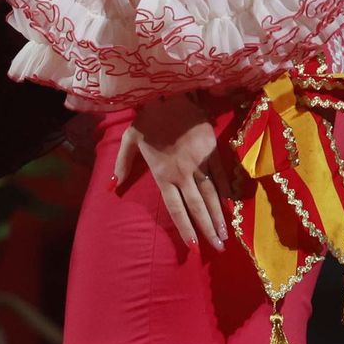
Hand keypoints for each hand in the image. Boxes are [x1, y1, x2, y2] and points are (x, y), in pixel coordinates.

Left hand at [114, 94, 230, 251]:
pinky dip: (227, 193)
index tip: (193, 245)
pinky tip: (232, 208)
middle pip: (197, 206)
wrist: (170, 94)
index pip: (175, 207)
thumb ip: (122, 164)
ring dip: (219, 217)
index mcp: (162, 173)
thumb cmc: (148, 117)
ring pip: (211, 195)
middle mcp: (182, 173)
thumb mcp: (129, 139)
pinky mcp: (212, 151)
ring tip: (225, 236)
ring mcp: (200, 163)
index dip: (184, 227)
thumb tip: (111, 186)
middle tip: (217, 249)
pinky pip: (221, 177)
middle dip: (207, 229)